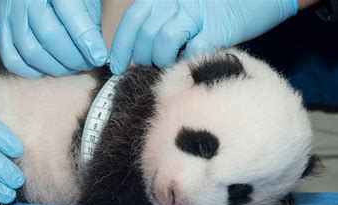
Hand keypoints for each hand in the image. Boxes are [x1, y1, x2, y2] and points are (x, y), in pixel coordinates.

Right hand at [0, 0, 106, 77]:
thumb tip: (96, 53)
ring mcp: (8, 12)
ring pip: (30, 51)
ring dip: (55, 68)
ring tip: (71, 68)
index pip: (71, 16)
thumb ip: (88, 21)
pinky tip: (47, 69)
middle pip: (50, 36)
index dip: (87, 41)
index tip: (100, 58)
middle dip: (73, 57)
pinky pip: (11, 58)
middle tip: (87, 64)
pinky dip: (31, 71)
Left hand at [110, 0, 297, 73]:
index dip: (121, 46)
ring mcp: (197, 14)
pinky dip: (186, 62)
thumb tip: (139, 50)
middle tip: (151, 66)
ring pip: (163, 43)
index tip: (117, 65)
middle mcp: (177, 0)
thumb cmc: (220, 4)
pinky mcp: (217, 29)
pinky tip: (190, 61)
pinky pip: (191, 53)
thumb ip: (161, 20)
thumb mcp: (185, 4)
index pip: (132, 20)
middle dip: (142, 57)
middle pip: (145, 35)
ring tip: (171, 63)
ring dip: (162, 60)